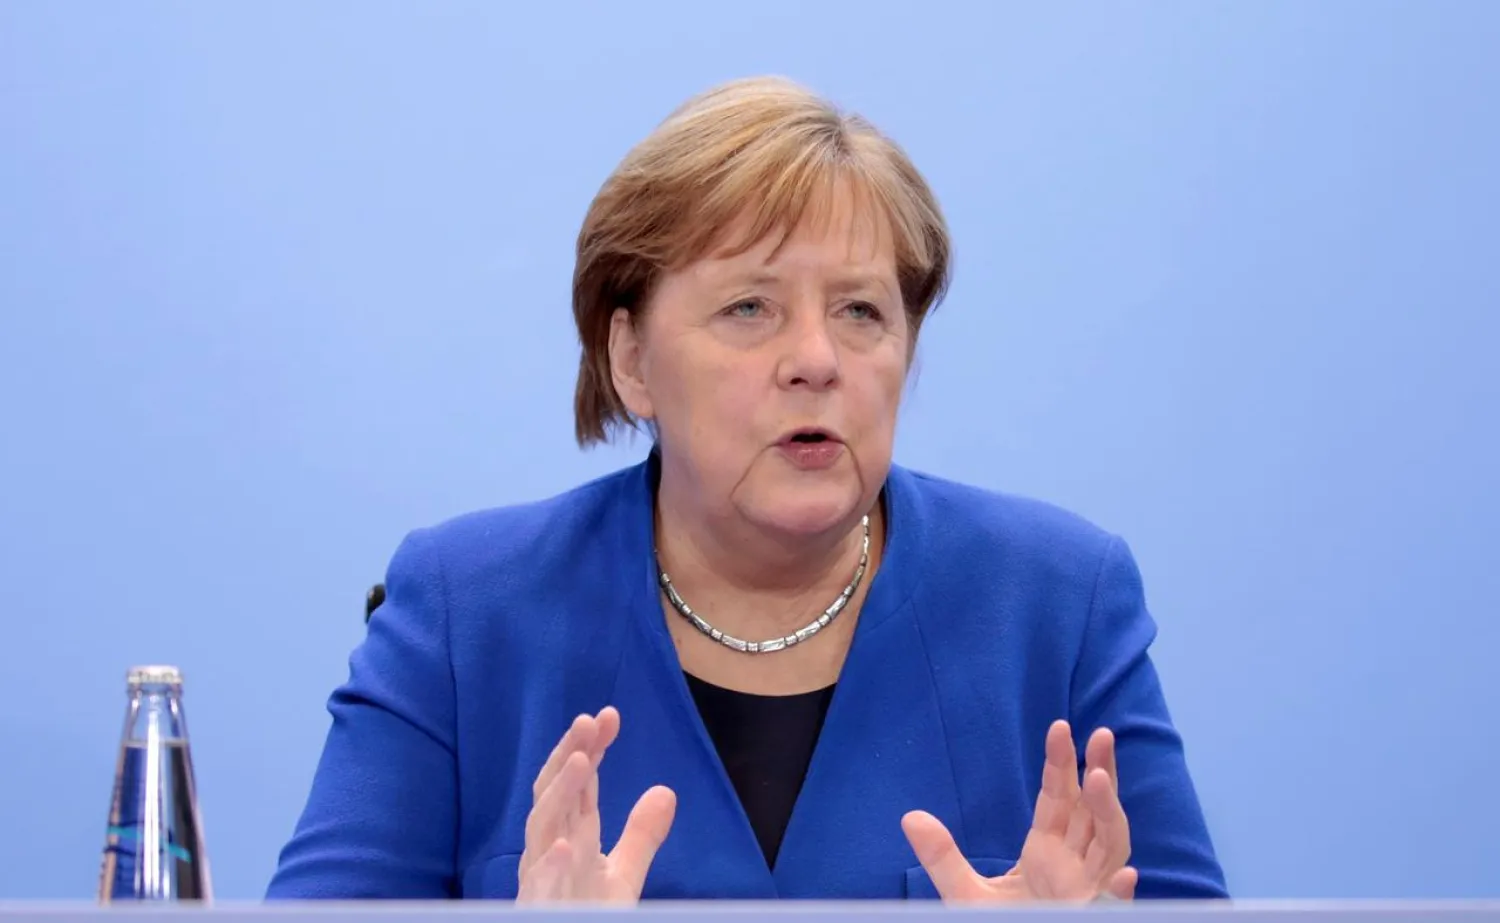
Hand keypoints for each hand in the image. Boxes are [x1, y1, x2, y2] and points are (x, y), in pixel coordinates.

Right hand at [516, 706, 676, 903]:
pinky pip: (539, 887)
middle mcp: (550, 849)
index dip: (591, 748)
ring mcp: (541, 878)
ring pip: (541, 827)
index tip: (610, 716)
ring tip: (579, 759)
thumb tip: (666, 790)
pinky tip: (564, 847)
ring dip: (559, 792)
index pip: (580, 784)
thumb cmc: (586, 914)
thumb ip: (640, 835)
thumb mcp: (622, 876)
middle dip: (569, 753)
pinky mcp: (538, 907)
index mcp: (571, 837)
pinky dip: (548, 866)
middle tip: (589, 719)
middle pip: (555, 793)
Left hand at [902, 720, 1135, 902]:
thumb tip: (910, 817)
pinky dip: (1120, 896)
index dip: (1061, 765)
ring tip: (1099, 779)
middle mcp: (1074, 867)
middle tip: (1101, 733)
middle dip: (1099, 773)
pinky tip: (1127, 877)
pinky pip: (1110, 908)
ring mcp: (1087, 894)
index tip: (1060, 727)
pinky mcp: (1089, 916)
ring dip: (1109, 814)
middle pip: (1093, 812)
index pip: (1059, 801)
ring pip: (1111, 847)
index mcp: (1047, 854)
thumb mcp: (964, 895)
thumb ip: (942, 857)